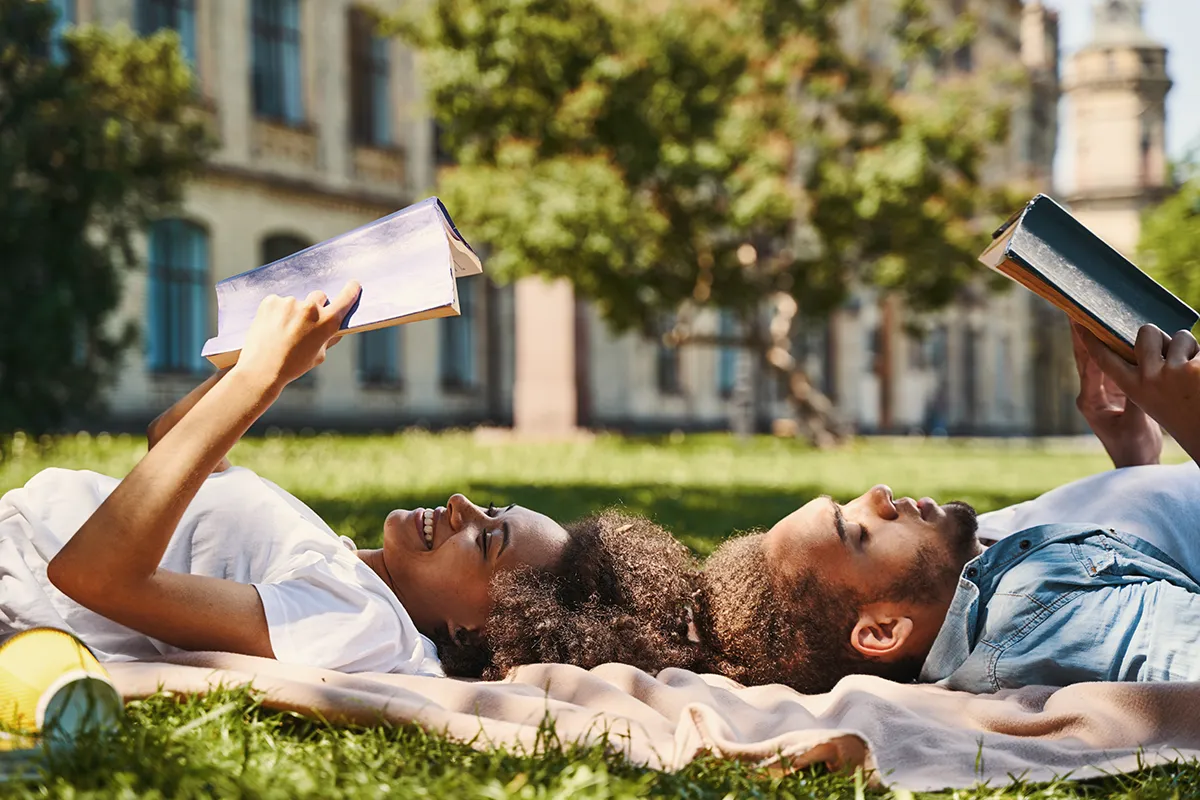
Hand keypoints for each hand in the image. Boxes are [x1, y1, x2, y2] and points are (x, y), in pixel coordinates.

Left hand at [232, 281, 360, 389]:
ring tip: (283, 331)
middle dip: (316, 307)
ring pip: (296, 301)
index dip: (351, 291)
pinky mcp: (271, 301)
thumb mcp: (319, 355)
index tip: (353, 284)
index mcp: (327, 322)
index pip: (345, 299)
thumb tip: (336, 323)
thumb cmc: (292, 365)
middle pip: (319, 296)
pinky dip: (277, 312)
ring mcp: (289, 302)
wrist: (261, 370)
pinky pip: (279, 302)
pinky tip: (272, 327)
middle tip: (305, 323)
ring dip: (293, 311)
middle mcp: (310, 308)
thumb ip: (328, 336)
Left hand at [1071, 323, 1161, 467]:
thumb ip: (1136, 398)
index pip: (1086, 363)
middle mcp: (1091, 393)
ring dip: (1095, 336)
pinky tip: (1116, 332)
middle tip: (1074, 307)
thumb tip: (1140, 373)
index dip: (1084, 340)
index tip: (1079, 319)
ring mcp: (1102, 391)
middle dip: (1080, 332)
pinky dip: (1114, 348)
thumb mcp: (1136, 422)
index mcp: (1090, 399)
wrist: (1136, 462)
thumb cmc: (1133, 447)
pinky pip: (1113, 364)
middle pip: (1085, 356)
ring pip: (1098, 358)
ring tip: (1091, 313)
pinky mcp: (1115, 391)